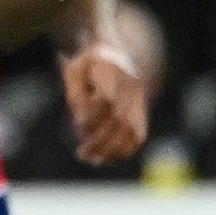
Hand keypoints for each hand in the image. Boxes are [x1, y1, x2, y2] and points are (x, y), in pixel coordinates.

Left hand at [60, 34, 149, 165]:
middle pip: (119, 118)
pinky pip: (138, 134)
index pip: (107, 97)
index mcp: (112, 69)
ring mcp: (138, 98)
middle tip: (82, 153)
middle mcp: (130, 84)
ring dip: (112, 149)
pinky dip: (125, 149)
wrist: (112, 54)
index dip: (93, 114)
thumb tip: (80, 123)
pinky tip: (109, 157)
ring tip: (93, 159)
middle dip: (100, 139)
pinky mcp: (141, 110)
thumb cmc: (86, 65)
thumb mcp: (74, 72)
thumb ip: (75, 95)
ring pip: (132, 129)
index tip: (78, 127)